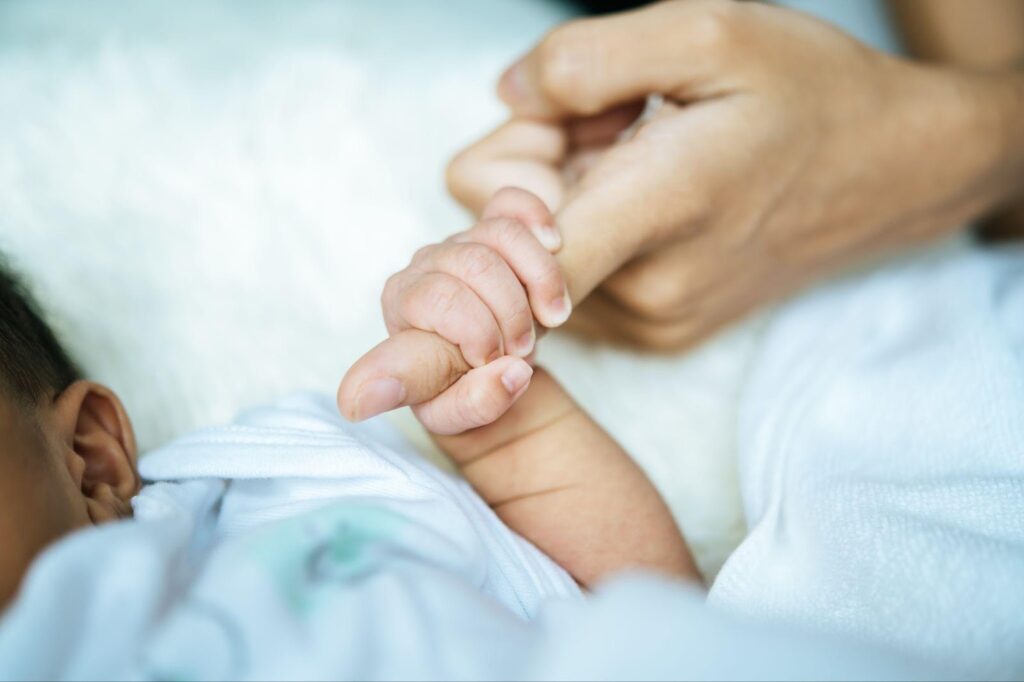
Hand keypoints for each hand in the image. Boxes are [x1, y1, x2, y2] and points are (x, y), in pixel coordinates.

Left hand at [338, 188, 569, 434]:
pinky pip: (512, 203)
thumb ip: (474, 404)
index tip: (492, 363)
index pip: (439, 298)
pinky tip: (554, 246)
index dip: (478, 333)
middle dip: (512, 314)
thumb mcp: (454, 413)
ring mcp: (460, 241)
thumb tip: (512, 374)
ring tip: (550, 319)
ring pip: (502, 233)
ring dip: (540, 279)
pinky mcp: (490, 228)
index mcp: (401, 303)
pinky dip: (537, 219)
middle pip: (475, 264)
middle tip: (524, 351)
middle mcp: (424, 264)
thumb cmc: (455, 389)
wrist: (479, 371)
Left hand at [448, 0, 1023, 349]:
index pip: (516, 277)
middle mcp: (642, 292)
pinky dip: (585, 223)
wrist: (892, 172)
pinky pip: (563, 274)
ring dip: (560, 189)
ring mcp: (649, 323)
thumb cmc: (807, 95)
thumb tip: (505, 96)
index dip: (455, 286)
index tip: (407, 325)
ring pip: (525, 251)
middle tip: (614, 119)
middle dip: (530, 156)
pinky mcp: (655, 333)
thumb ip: (586, 59)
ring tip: (644, 151)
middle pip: (495, 227)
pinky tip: (648, 187)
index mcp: (655, 211)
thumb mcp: (707, 32)